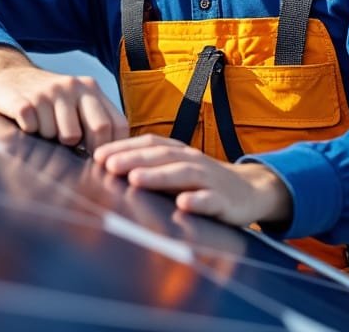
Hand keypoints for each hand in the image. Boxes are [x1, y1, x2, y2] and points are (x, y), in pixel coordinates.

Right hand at [0, 45, 129, 151]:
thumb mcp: (76, 102)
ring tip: (44, 129)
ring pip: (65, 136)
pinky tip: (27, 123)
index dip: (111, 147)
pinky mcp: (22, 101)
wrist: (8, 74)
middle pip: (98, 129)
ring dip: (54, 140)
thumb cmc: (49, 100)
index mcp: (90, 88)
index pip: (117, 124)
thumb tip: (112, 158)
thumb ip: (95, 121)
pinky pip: (36, 130)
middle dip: (87, 146)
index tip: (97, 158)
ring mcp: (47, 92)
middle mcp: (72, 86)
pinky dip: (31, 134)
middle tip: (70, 147)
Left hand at [92, 134, 292, 227]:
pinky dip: (198, 201)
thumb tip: (107, 170)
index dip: (124, 147)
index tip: (98, 155)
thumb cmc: (202, 182)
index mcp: (178, 152)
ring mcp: (210, 179)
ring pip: (183, 174)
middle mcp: (192, 160)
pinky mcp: (225, 201)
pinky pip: (211, 200)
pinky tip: (183, 204)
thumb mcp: (175, 171)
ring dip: (158, 176)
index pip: (148, 143)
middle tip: (109, 165)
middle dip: (134, 159)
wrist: (250, 191)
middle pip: (161, 156)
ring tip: (136, 179)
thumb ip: (148, 169)